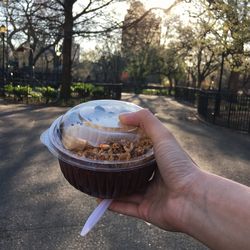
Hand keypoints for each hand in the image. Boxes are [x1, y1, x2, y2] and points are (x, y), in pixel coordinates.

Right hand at [109, 109, 201, 231]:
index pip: (140, 154)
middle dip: (118, 169)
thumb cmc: (179, 165)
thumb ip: (145, 121)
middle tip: (101, 164)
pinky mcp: (146, 211)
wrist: (192, 198)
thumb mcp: (163, 136)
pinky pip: (126, 207)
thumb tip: (122, 116)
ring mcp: (151, 195)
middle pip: (132, 173)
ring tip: (95, 182)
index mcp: (160, 161)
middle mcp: (156, 178)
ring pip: (126, 191)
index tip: (110, 143)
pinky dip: (112, 204)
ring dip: (111, 188)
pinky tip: (99, 199)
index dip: (126, 149)